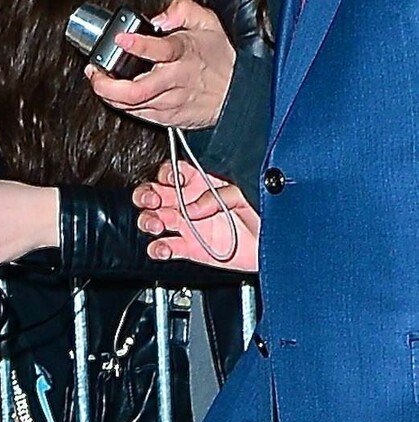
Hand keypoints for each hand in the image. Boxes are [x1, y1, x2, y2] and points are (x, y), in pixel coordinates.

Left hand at [85, 0, 236, 129]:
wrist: (235, 95)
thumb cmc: (217, 59)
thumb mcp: (208, 23)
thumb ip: (183, 10)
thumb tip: (160, 17)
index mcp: (184, 53)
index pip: (160, 50)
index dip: (137, 45)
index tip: (120, 38)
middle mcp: (174, 79)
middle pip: (136, 90)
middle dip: (107, 83)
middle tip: (95, 71)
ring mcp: (168, 101)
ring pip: (131, 105)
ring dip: (108, 93)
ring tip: (98, 79)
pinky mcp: (164, 117)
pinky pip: (135, 113)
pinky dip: (120, 103)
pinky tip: (113, 92)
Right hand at [135, 159, 259, 271]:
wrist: (275, 244)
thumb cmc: (267, 211)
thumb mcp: (246, 191)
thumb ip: (218, 195)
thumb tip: (192, 208)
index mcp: (203, 182)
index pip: (172, 172)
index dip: (166, 174)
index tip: (170, 180)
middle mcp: (190, 202)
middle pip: (153, 194)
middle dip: (146, 195)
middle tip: (153, 201)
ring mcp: (187, 226)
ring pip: (152, 219)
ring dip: (148, 221)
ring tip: (157, 225)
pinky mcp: (189, 249)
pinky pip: (163, 248)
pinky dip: (157, 249)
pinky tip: (164, 248)